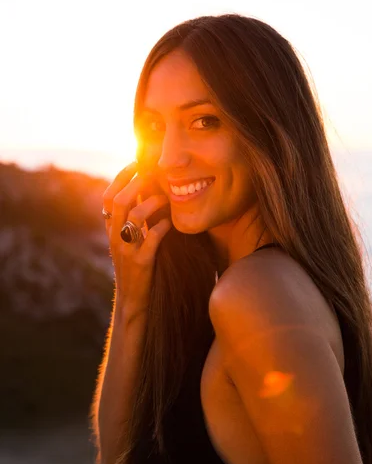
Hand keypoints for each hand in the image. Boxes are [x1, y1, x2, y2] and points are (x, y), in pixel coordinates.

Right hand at [102, 161, 171, 318]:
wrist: (132, 301)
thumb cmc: (134, 267)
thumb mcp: (127, 242)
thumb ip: (131, 219)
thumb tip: (143, 192)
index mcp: (111, 230)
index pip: (108, 197)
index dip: (121, 177)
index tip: (135, 162)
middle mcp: (115, 238)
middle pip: (119, 201)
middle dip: (136, 183)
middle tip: (151, 172)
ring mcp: (127, 251)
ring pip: (134, 218)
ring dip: (152, 203)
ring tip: (166, 197)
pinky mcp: (141, 263)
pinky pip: (151, 239)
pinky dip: (163, 226)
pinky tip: (172, 222)